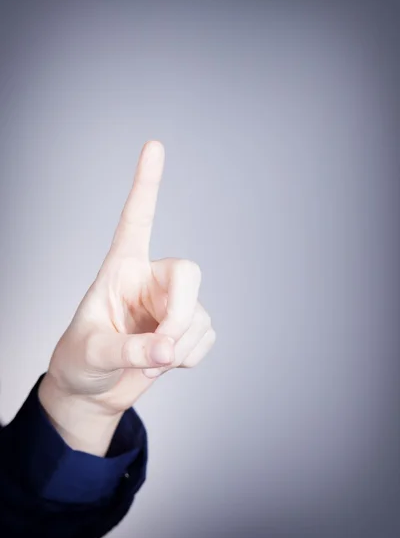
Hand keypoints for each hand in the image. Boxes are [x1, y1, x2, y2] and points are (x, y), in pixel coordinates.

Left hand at [38, 140, 215, 453]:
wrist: (92, 391)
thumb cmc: (80, 361)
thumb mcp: (92, 355)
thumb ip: (129, 351)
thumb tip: (168, 350)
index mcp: (120, 269)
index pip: (137, 220)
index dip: (147, 185)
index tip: (154, 146)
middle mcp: (150, 280)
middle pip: (188, 273)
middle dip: (181, 315)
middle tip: (165, 349)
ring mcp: (171, 304)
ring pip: (199, 314)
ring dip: (181, 346)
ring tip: (151, 364)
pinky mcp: (187, 328)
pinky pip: (207, 336)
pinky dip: (191, 357)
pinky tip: (167, 364)